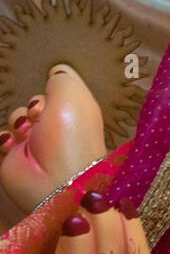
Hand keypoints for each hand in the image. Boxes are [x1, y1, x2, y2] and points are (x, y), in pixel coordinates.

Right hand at [0, 64, 106, 214]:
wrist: (54, 183)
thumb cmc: (69, 134)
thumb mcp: (72, 94)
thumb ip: (62, 78)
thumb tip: (55, 70)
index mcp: (79, 112)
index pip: (62, 91)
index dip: (54, 86)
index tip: (52, 86)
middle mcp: (58, 127)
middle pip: (36, 102)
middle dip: (34, 104)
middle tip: (39, 115)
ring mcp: (36, 143)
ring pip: (17, 117)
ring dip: (18, 119)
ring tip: (26, 132)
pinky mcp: (15, 158)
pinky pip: (3, 137)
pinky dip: (4, 137)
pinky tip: (12, 142)